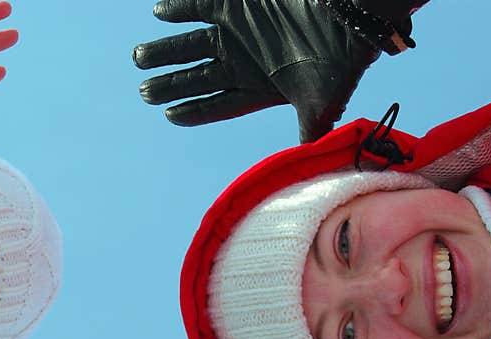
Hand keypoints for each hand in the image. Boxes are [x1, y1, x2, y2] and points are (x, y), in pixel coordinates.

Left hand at [133, 0, 381, 142]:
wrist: (351, 18)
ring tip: (139, 57)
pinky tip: (158, 12)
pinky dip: (179, 8)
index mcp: (254, 90)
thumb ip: (307, 136)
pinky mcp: (238, 3)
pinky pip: (200, 6)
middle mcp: (240, 64)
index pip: (215, 106)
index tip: (169, 115)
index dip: (192, 110)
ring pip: (190, 45)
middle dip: (168, 84)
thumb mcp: (320, 107)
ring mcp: (236, 33)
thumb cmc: (338, 64)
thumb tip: (304, 170)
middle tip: (144, 91)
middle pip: (195, 78)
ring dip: (164, 50)